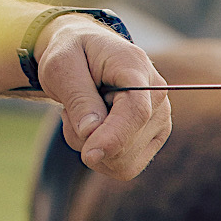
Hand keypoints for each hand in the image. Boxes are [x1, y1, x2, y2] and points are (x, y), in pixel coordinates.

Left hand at [34, 15, 170, 177]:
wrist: (85, 53)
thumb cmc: (72, 54)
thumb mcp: (61, 66)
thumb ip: (78, 98)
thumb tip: (91, 132)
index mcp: (135, 66)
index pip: (136, 110)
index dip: (114, 137)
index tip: (89, 154)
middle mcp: (157, 94)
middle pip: (128, 144)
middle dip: (87, 139)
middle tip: (70, 111)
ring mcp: (160, 118)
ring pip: (125, 163)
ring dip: (91, 147)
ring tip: (82, 116)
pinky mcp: (153, 137)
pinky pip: (125, 168)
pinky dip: (101, 156)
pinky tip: (93, 129)